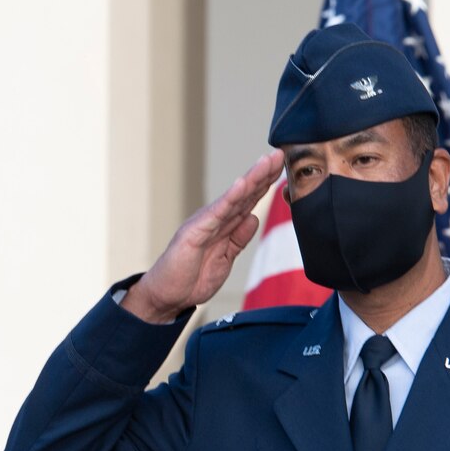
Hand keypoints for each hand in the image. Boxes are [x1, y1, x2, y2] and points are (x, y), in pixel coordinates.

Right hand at [121, 152, 284, 323]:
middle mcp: (215, 219)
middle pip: (244, 194)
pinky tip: (243, 184)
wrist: (166, 295)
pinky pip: (216, 213)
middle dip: (263, 174)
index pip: (248, 201)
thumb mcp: (225, 259)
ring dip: (251, 179)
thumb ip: (239, 238)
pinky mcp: (195, 231)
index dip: (265, 185)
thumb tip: (253, 218)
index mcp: (224, 226)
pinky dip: (230, 198)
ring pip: (233, 198)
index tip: (283, 168)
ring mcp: (205, 223)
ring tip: (267, 162)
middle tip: (281, 155)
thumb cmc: (191, 278)